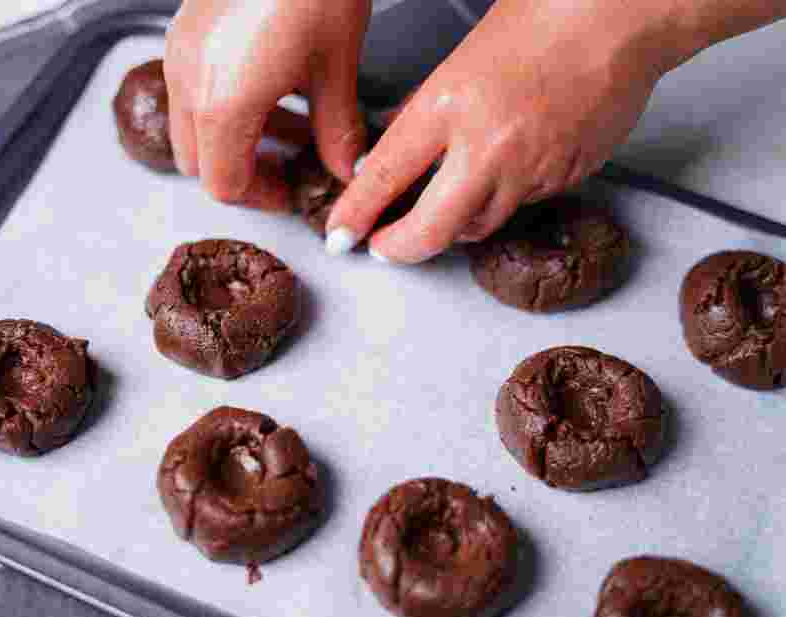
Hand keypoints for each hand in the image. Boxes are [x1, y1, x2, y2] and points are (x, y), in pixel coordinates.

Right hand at [164, 0, 370, 210]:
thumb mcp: (336, 67)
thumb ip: (337, 131)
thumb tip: (347, 171)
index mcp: (223, 104)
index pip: (224, 184)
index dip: (261, 197)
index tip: (293, 190)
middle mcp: (188, 82)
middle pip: (197, 161)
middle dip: (241, 171)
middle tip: (288, 163)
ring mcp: (179, 51)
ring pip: (190, 125)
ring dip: (231, 139)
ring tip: (284, 123)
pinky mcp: (184, 28)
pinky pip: (190, 87)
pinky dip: (221, 104)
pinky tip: (266, 84)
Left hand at [325, 0, 687, 262]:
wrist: (621, 17)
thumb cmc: (543, 18)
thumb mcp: (460, 60)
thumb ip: (426, 112)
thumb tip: (398, 149)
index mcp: (449, 106)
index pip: (385, 175)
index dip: (356, 213)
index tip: (341, 232)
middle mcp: (488, 147)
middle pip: (432, 230)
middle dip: (400, 247)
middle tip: (385, 247)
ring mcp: (530, 169)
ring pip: (478, 225)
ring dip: (452, 225)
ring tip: (442, 207)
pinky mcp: (564, 178)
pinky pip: (521, 205)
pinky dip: (500, 199)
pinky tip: (502, 172)